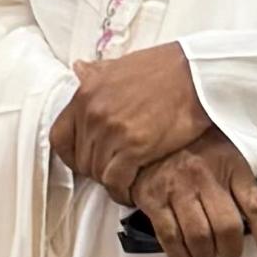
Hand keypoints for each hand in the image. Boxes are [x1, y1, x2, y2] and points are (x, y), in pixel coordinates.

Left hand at [52, 40, 210, 198]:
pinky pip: (117, 180)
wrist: (196, 74)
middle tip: (113, 171)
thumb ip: (97, 72)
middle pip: (81, 159)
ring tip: (125, 181)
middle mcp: (93, 113)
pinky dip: (122, 191)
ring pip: (98, 172)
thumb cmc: (164, 68)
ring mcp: (113, 131)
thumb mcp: (121, 65)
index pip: (59, 137)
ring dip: (111, 181)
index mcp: (86, 93)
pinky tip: (131, 191)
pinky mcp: (135, 148)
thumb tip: (79, 68)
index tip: (83, 161)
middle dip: (95, 170)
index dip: (70, 155)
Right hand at [129, 128, 256, 256]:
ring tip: (208, 256)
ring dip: (207, 255)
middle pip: (227, 228)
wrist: (149, 134)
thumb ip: (240, 182)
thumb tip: (256, 222)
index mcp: (230, 165)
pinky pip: (170, 237)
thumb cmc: (194, 147)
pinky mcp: (154, 200)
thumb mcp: (225, 152)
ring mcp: (178, 189)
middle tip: (229, 254)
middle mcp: (206, 177)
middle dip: (231, 250)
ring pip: (199, 237)